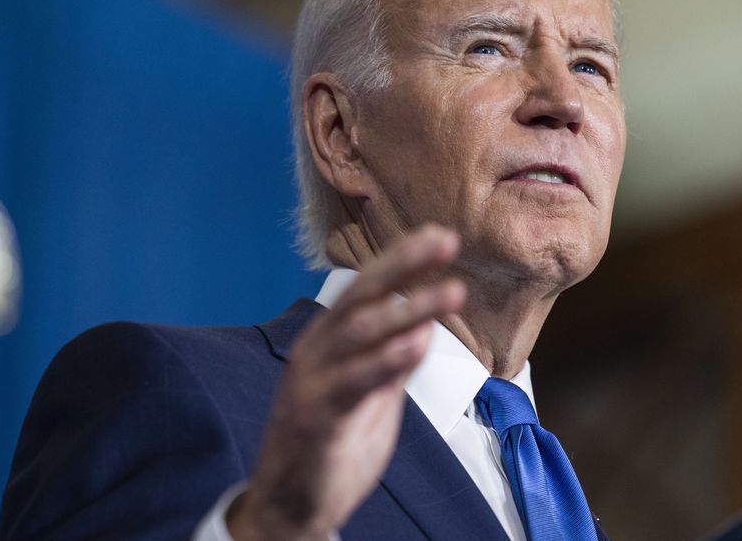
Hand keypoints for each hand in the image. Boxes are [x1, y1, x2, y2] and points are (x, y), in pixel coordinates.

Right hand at [227, 225, 465, 540]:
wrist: (290, 505)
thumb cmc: (331, 445)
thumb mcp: (371, 396)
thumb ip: (393, 360)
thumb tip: (424, 323)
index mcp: (330, 340)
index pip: (368, 288)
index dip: (403, 259)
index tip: (441, 236)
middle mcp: (317, 350)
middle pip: (361, 295)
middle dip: (404, 265)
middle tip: (445, 241)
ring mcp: (312, 381)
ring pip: (360, 332)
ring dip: (409, 308)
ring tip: (452, 292)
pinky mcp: (314, 416)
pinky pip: (351, 382)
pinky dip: (385, 360)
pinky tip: (416, 343)